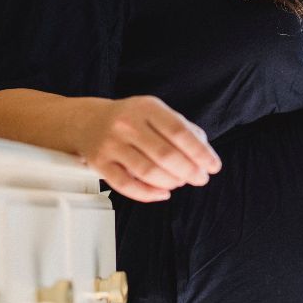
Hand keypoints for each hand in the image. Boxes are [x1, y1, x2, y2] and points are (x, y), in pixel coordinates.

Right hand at [78, 95, 221, 202]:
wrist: (88, 121)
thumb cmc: (130, 118)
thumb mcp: (155, 111)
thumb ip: (182, 128)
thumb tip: (204, 152)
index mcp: (146, 108)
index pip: (179, 132)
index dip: (200, 152)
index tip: (213, 166)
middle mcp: (127, 124)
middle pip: (165, 155)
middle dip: (189, 171)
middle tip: (200, 178)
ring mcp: (111, 145)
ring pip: (147, 172)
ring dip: (171, 182)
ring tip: (180, 182)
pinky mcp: (100, 164)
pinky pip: (126, 185)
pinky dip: (148, 194)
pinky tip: (163, 193)